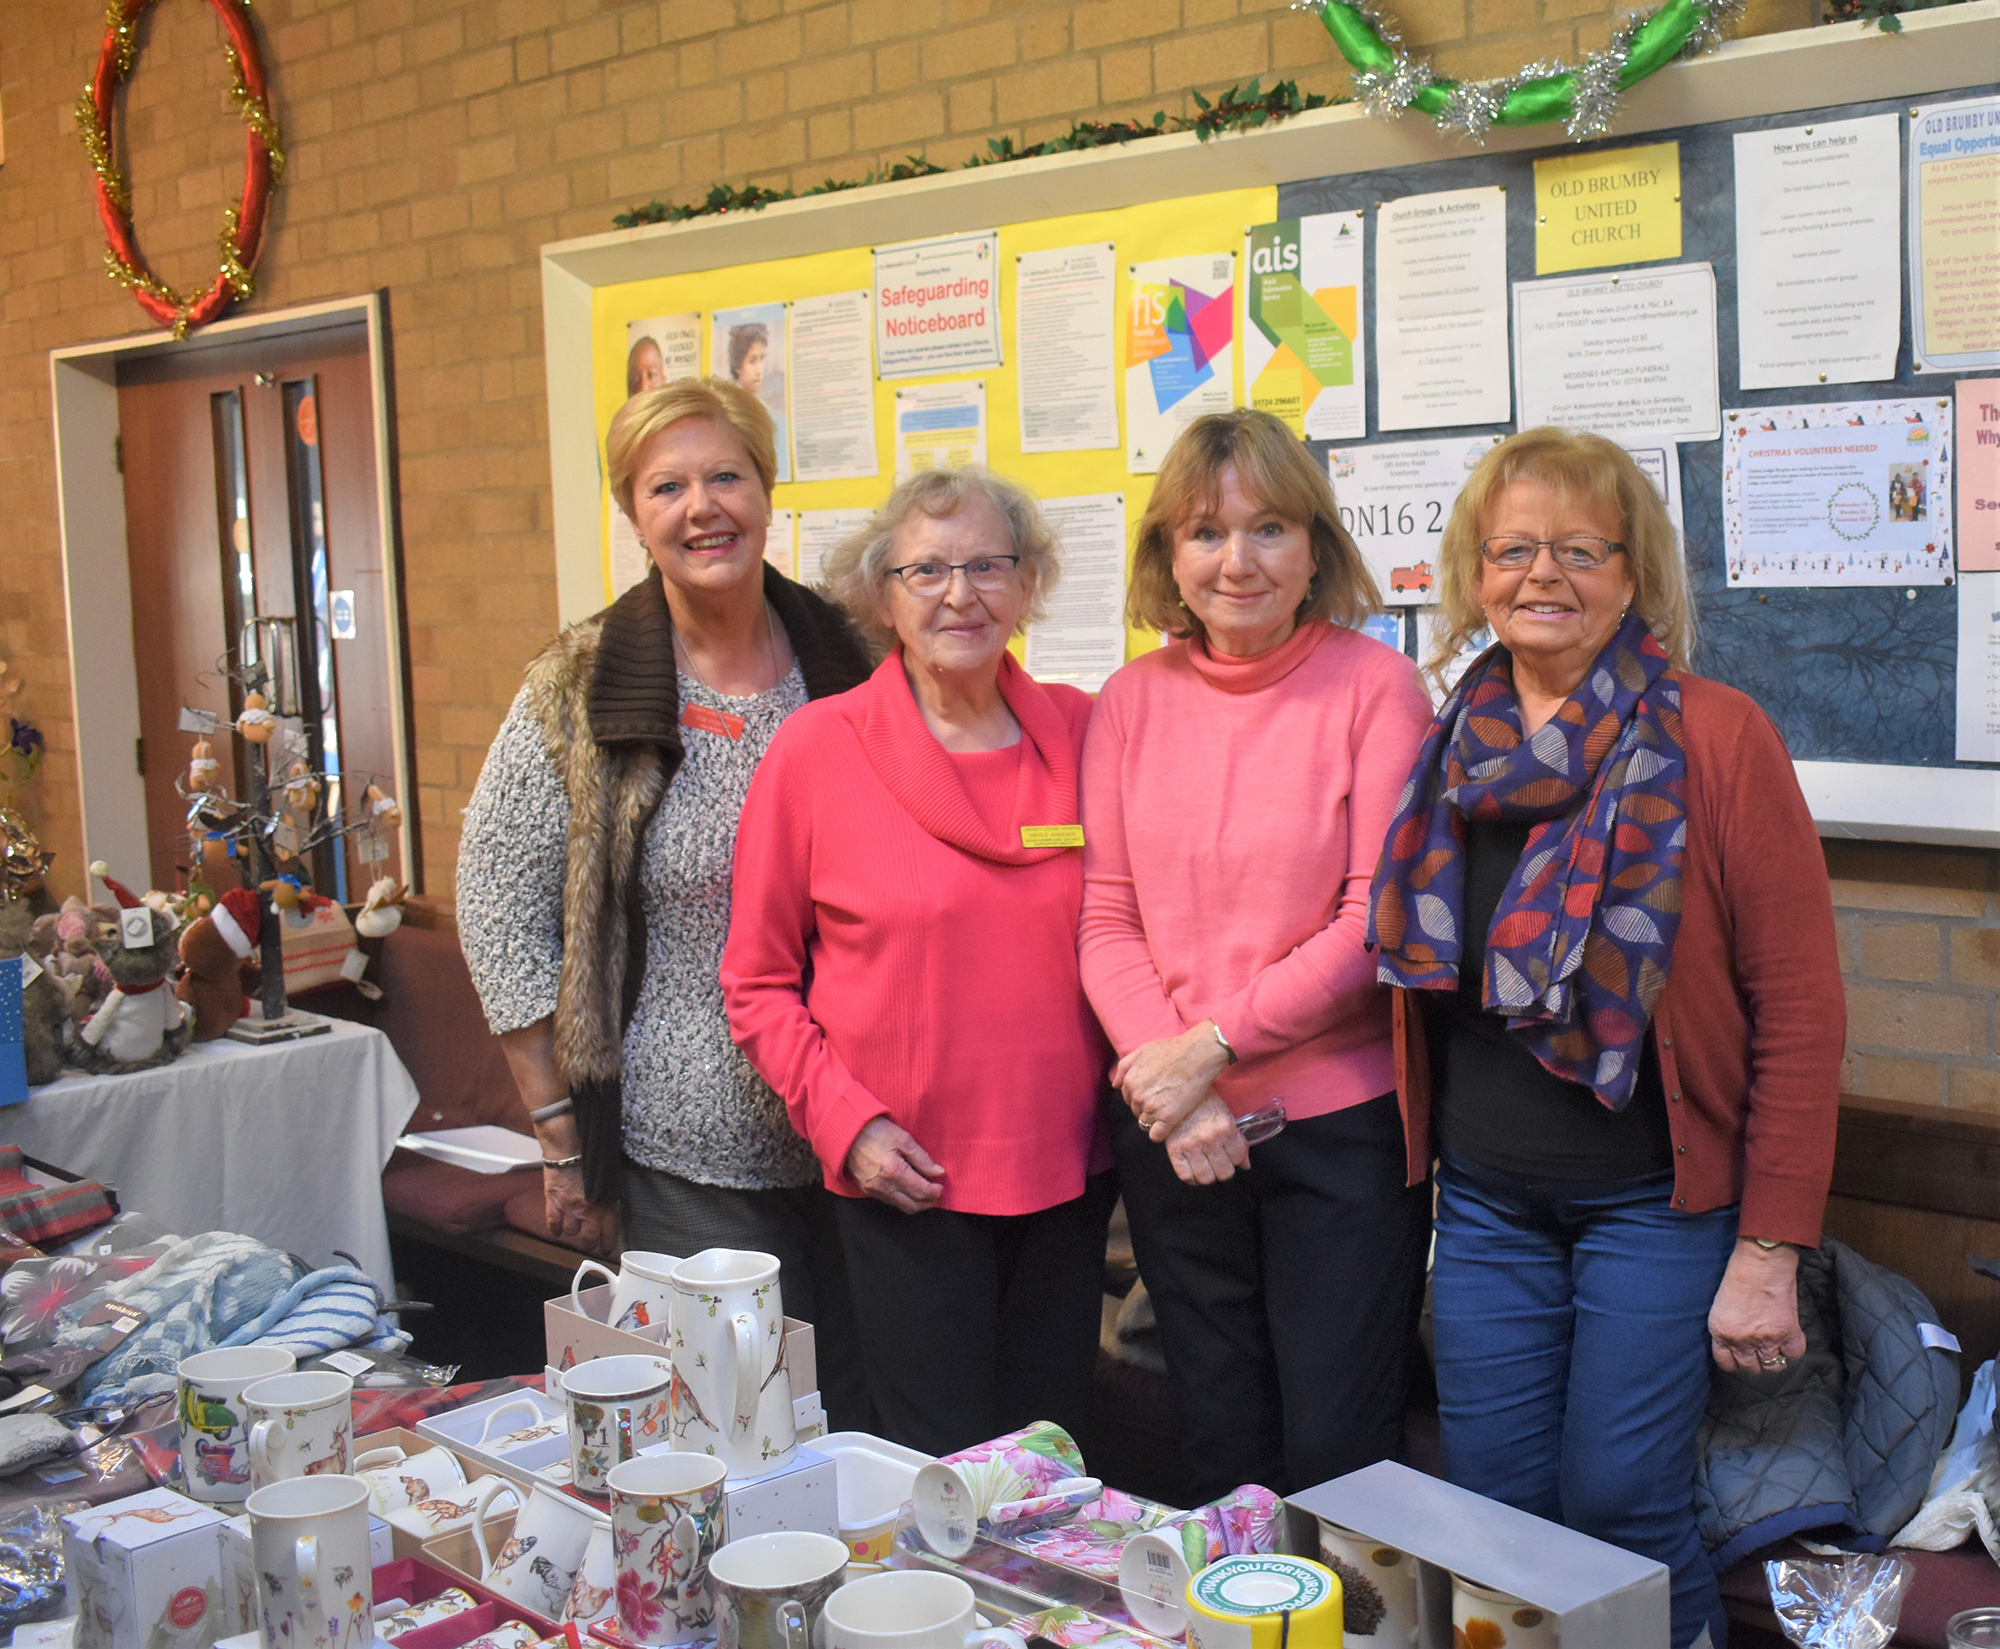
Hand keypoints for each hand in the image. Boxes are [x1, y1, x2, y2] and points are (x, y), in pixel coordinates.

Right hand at [543, 1164, 618, 1254]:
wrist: (570, 1148)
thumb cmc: (592, 1160)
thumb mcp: (610, 1181)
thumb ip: (611, 1199)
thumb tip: (613, 1211)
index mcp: (606, 1205)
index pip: (609, 1234)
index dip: (608, 1244)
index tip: (607, 1248)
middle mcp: (588, 1211)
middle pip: (588, 1240)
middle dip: (590, 1243)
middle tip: (590, 1243)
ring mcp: (569, 1209)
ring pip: (571, 1232)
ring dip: (573, 1230)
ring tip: (575, 1225)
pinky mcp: (553, 1204)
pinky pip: (553, 1225)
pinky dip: (556, 1228)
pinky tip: (558, 1228)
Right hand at [845, 1117, 945, 1213]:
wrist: (847, 1133)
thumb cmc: (875, 1132)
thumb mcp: (903, 1138)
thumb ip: (922, 1158)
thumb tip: (938, 1172)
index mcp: (894, 1171)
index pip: (921, 1191)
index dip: (934, 1192)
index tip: (940, 1186)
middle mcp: (883, 1185)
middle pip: (913, 1205)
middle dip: (928, 1202)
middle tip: (936, 1193)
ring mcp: (874, 1190)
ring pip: (901, 1206)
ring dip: (916, 1203)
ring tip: (924, 1193)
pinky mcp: (867, 1190)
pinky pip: (890, 1201)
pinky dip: (903, 1200)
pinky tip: (908, 1190)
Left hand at [1114, 1021, 1233, 1140]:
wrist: (1197, 1055)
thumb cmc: (1172, 1050)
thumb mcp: (1142, 1051)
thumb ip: (1124, 1067)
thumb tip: (1115, 1085)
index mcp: (1130, 1082)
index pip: (1129, 1098)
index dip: (1142, 1095)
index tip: (1155, 1091)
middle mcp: (1138, 1097)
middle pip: (1137, 1111)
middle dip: (1148, 1106)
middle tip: (1164, 1097)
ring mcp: (1152, 1109)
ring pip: (1145, 1123)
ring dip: (1155, 1119)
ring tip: (1169, 1107)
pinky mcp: (1168, 1118)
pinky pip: (1156, 1135)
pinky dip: (1161, 1132)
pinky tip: (1169, 1123)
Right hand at [1162, 1095, 1250, 1185]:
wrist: (1177, 1091)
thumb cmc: (1203, 1101)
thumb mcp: (1226, 1116)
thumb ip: (1238, 1141)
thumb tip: (1245, 1165)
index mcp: (1226, 1128)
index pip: (1238, 1158)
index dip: (1235, 1159)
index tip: (1230, 1156)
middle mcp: (1210, 1139)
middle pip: (1224, 1173)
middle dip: (1224, 1170)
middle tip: (1219, 1163)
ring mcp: (1191, 1146)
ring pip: (1206, 1178)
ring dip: (1208, 1175)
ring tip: (1206, 1167)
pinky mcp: (1174, 1150)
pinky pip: (1185, 1176)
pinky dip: (1191, 1178)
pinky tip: (1193, 1170)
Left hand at [1708, 1239, 1805, 1373]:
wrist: (1759, 1262)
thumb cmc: (1738, 1276)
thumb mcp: (1721, 1305)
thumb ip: (1728, 1327)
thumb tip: (1738, 1343)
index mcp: (1720, 1331)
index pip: (1726, 1363)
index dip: (1735, 1361)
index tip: (1741, 1357)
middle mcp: (1740, 1340)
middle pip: (1750, 1367)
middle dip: (1755, 1361)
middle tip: (1760, 1350)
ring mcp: (1765, 1339)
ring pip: (1773, 1366)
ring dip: (1774, 1358)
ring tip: (1775, 1346)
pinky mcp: (1786, 1333)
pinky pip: (1794, 1354)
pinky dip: (1792, 1349)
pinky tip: (1788, 1339)